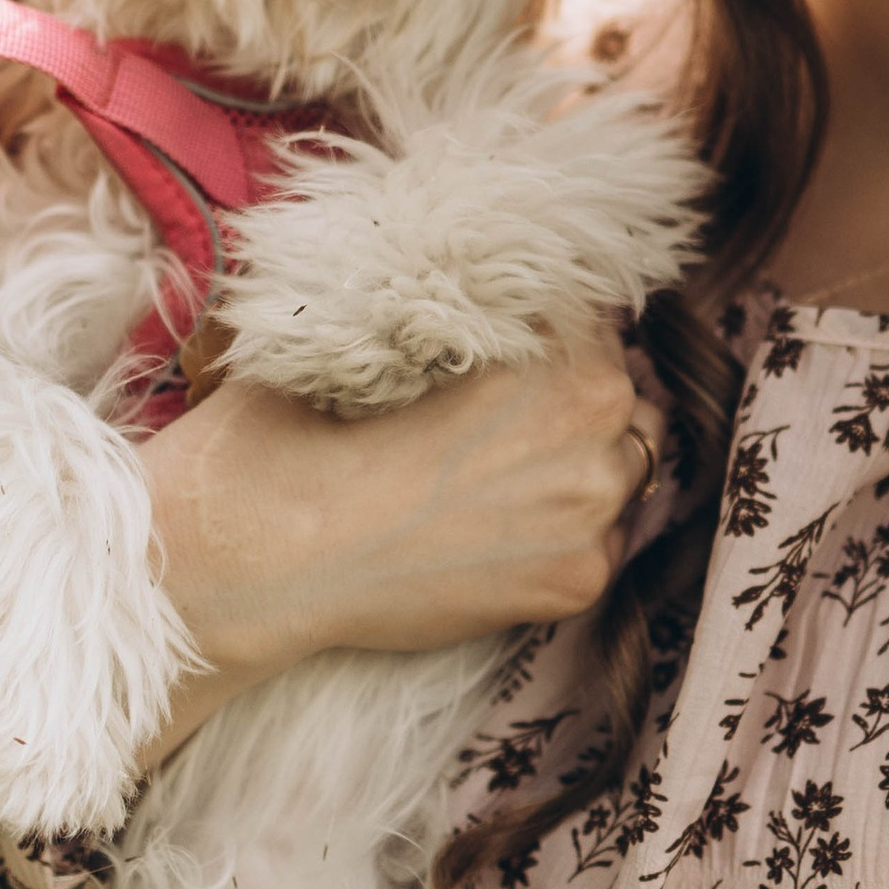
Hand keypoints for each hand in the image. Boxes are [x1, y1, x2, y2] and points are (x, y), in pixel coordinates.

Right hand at [140, 320, 664, 758]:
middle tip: (510, 419)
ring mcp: (593, 506)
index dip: (554, 336)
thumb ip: (450, 319)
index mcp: (550, 336)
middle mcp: (596, 415)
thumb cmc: (294, 434)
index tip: (521, 357)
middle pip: (623, 391)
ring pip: (627, 467)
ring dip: (583, 466)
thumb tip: (465, 307)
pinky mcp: (577, 581)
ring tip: (505, 479)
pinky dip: (566, 535)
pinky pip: (605, 543)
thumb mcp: (366, 335)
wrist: (260, 556)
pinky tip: (498, 534)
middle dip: (575, 400)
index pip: (594, 317)